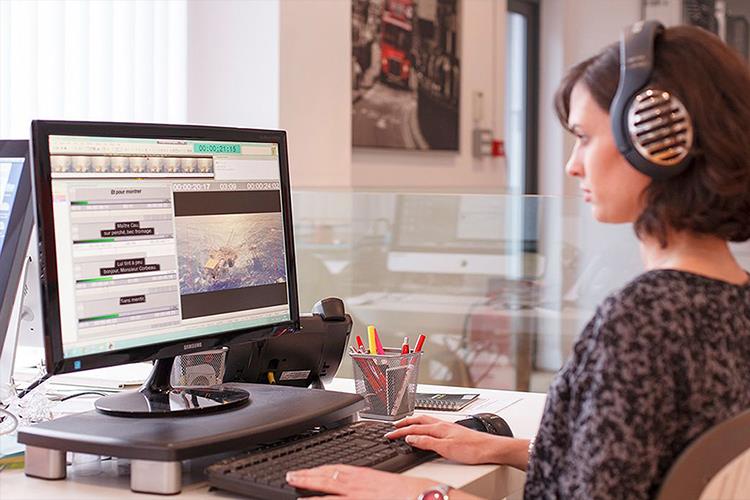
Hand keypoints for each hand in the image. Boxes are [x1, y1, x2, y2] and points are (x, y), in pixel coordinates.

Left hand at [285, 464, 434, 498]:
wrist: (424, 496)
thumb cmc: (409, 492)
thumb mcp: (385, 484)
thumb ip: (368, 485)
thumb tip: (359, 487)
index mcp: (365, 476)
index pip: (337, 470)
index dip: (320, 470)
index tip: (308, 470)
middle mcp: (359, 484)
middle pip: (327, 477)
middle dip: (307, 475)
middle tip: (290, 475)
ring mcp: (359, 495)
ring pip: (328, 488)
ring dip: (309, 485)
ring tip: (293, 484)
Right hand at [386, 415, 506, 464]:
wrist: (490, 448)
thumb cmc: (472, 448)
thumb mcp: (445, 448)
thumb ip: (427, 442)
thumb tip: (411, 438)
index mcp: (438, 427)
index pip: (414, 428)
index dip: (400, 432)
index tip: (389, 434)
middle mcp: (443, 424)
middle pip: (419, 421)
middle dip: (405, 422)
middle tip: (394, 426)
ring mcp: (448, 427)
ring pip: (427, 421)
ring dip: (415, 422)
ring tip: (407, 424)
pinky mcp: (453, 431)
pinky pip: (434, 425)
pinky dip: (424, 425)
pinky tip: (427, 429)